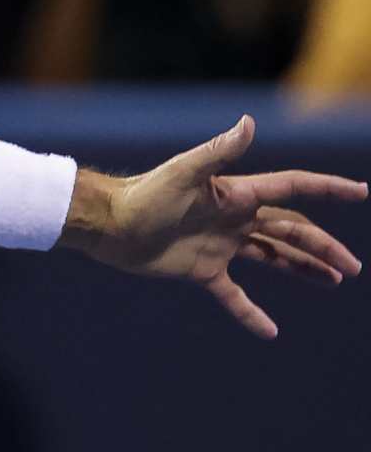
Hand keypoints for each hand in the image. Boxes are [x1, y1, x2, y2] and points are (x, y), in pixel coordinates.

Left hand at [81, 115, 366, 337]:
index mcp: (236, 194)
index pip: (292, 188)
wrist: (109, 225)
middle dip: (322, 246)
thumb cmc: (144, 195)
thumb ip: (219, 152)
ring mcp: (220, 245)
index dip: (327, 188)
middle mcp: (234, 218)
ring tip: (333, 281)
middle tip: (351, 267)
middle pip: (290, 230)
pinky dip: (251, 312)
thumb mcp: (184, 173)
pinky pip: (234, 295)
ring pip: (272, 256)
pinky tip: (269, 331)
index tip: (361, 191)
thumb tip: (249, 122)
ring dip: (302, 268)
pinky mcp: (202, 270)